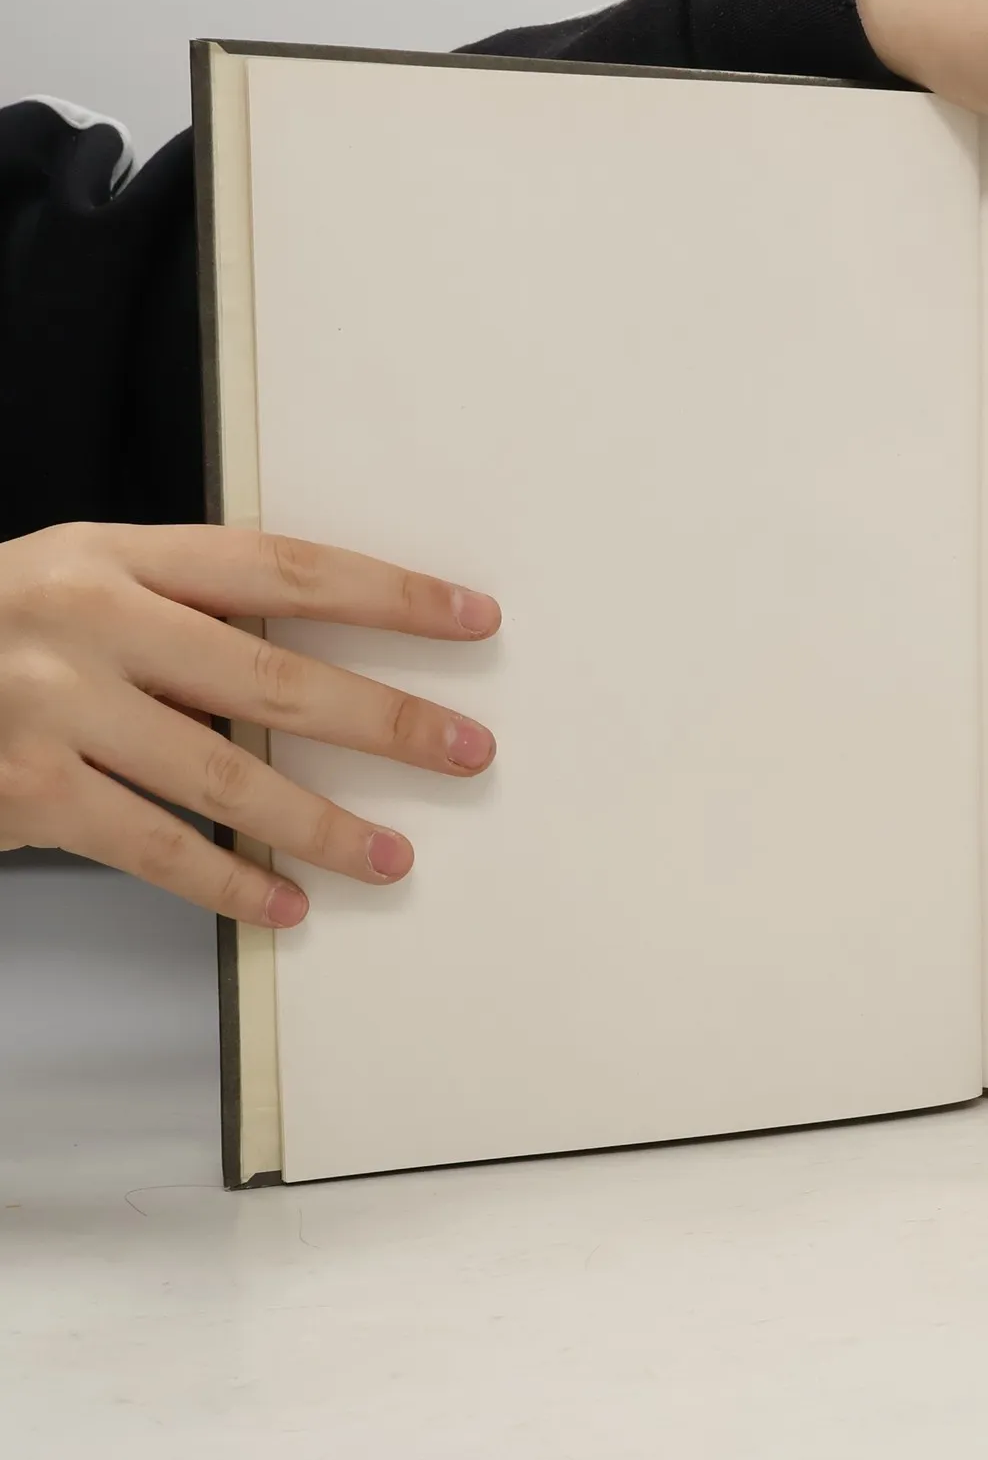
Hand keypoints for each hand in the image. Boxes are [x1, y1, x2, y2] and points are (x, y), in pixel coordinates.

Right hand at [0, 523, 500, 927]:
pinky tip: (284, 906)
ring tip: (393, 854)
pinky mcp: (21, 789)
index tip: (470, 619)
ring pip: (221, 776)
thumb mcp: (70, 587)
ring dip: (319, 823)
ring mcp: (49, 706)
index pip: (282, 567)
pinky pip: (150, 847)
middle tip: (465, 749)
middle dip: (384, 720)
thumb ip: (176, 613)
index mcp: (110, 553)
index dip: (387, 594)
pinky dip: (225, 882)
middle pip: (272, 675)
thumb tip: (319, 665)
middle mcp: (85, 619)